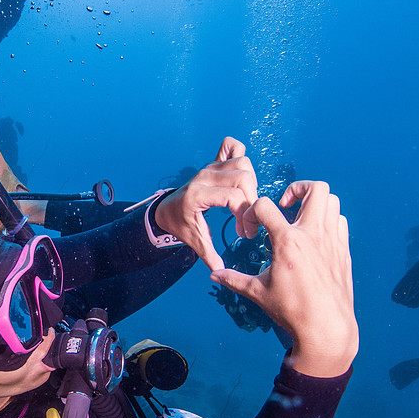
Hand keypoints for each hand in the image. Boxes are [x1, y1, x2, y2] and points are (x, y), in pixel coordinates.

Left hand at [154, 137, 258, 270]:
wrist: (166, 209)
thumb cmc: (179, 223)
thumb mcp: (193, 240)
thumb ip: (208, 254)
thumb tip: (219, 271)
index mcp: (197, 195)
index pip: (232, 196)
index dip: (245, 215)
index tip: (244, 233)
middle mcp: (204, 176)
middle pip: (243, 176)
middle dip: (252, 200)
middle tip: (248, 220)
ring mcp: (209, 167)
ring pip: (242, 162)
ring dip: (251, 182)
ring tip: (245, 202)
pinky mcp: (213, 162)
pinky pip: (231, 146)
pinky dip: (240, 153)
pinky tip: (241, 174)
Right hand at [210, 181, 356, 376]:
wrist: (326, 328)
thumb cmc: (292, 311)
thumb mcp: (258, 292)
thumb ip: (234, 279)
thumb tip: (214, 275)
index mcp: (288, 241)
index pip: (265, 205)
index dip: (253, 212)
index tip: (253, 230)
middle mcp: (312, 234)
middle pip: (314, 188)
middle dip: (297, 189)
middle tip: (285, 205)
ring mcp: (332, 240)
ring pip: (332, 200)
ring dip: (314, 203)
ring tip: (300, 218)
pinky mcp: (343, 250)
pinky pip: (340, 221)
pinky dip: (328, 220)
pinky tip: (315, 236)